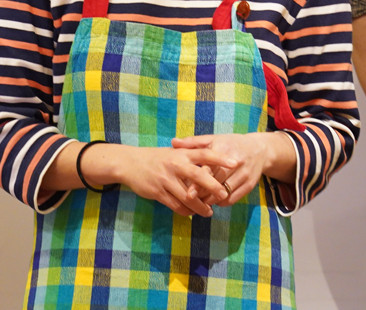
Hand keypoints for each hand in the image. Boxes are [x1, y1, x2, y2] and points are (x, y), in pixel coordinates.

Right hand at [115, 145, 235, 216]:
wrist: (130, 163)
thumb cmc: (157, 158)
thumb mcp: (173, 152)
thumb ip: (191, 155)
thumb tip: (212, 158)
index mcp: (181, 154)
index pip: (205, 154)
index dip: (220, 158)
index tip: (235, 162)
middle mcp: (175, 165)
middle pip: (199, 176)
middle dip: (213, 187)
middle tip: (224, 195)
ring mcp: (166, 179)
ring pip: (188, 197)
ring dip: (201, 207)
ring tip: (209, 212)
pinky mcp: (158, 192)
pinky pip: (176, 206)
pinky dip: (186, 212)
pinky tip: (192, 213)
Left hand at [171, 132, 290, 205]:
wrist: (259, 150)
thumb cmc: (230, 144)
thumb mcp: (213, 139)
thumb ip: (192, 142)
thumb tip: (173, 143)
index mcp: (223, 149)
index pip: (208, 169)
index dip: (198, 183)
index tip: (188, 193)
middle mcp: (235, 162)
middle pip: (216, 184)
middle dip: (203, 195)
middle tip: (191, 202)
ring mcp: (244, 174)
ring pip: (224, 193)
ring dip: (211, 200)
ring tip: (200, 203)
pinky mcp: (250, 184)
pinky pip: (233, 198)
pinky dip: (222, 202)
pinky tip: (214, 201)